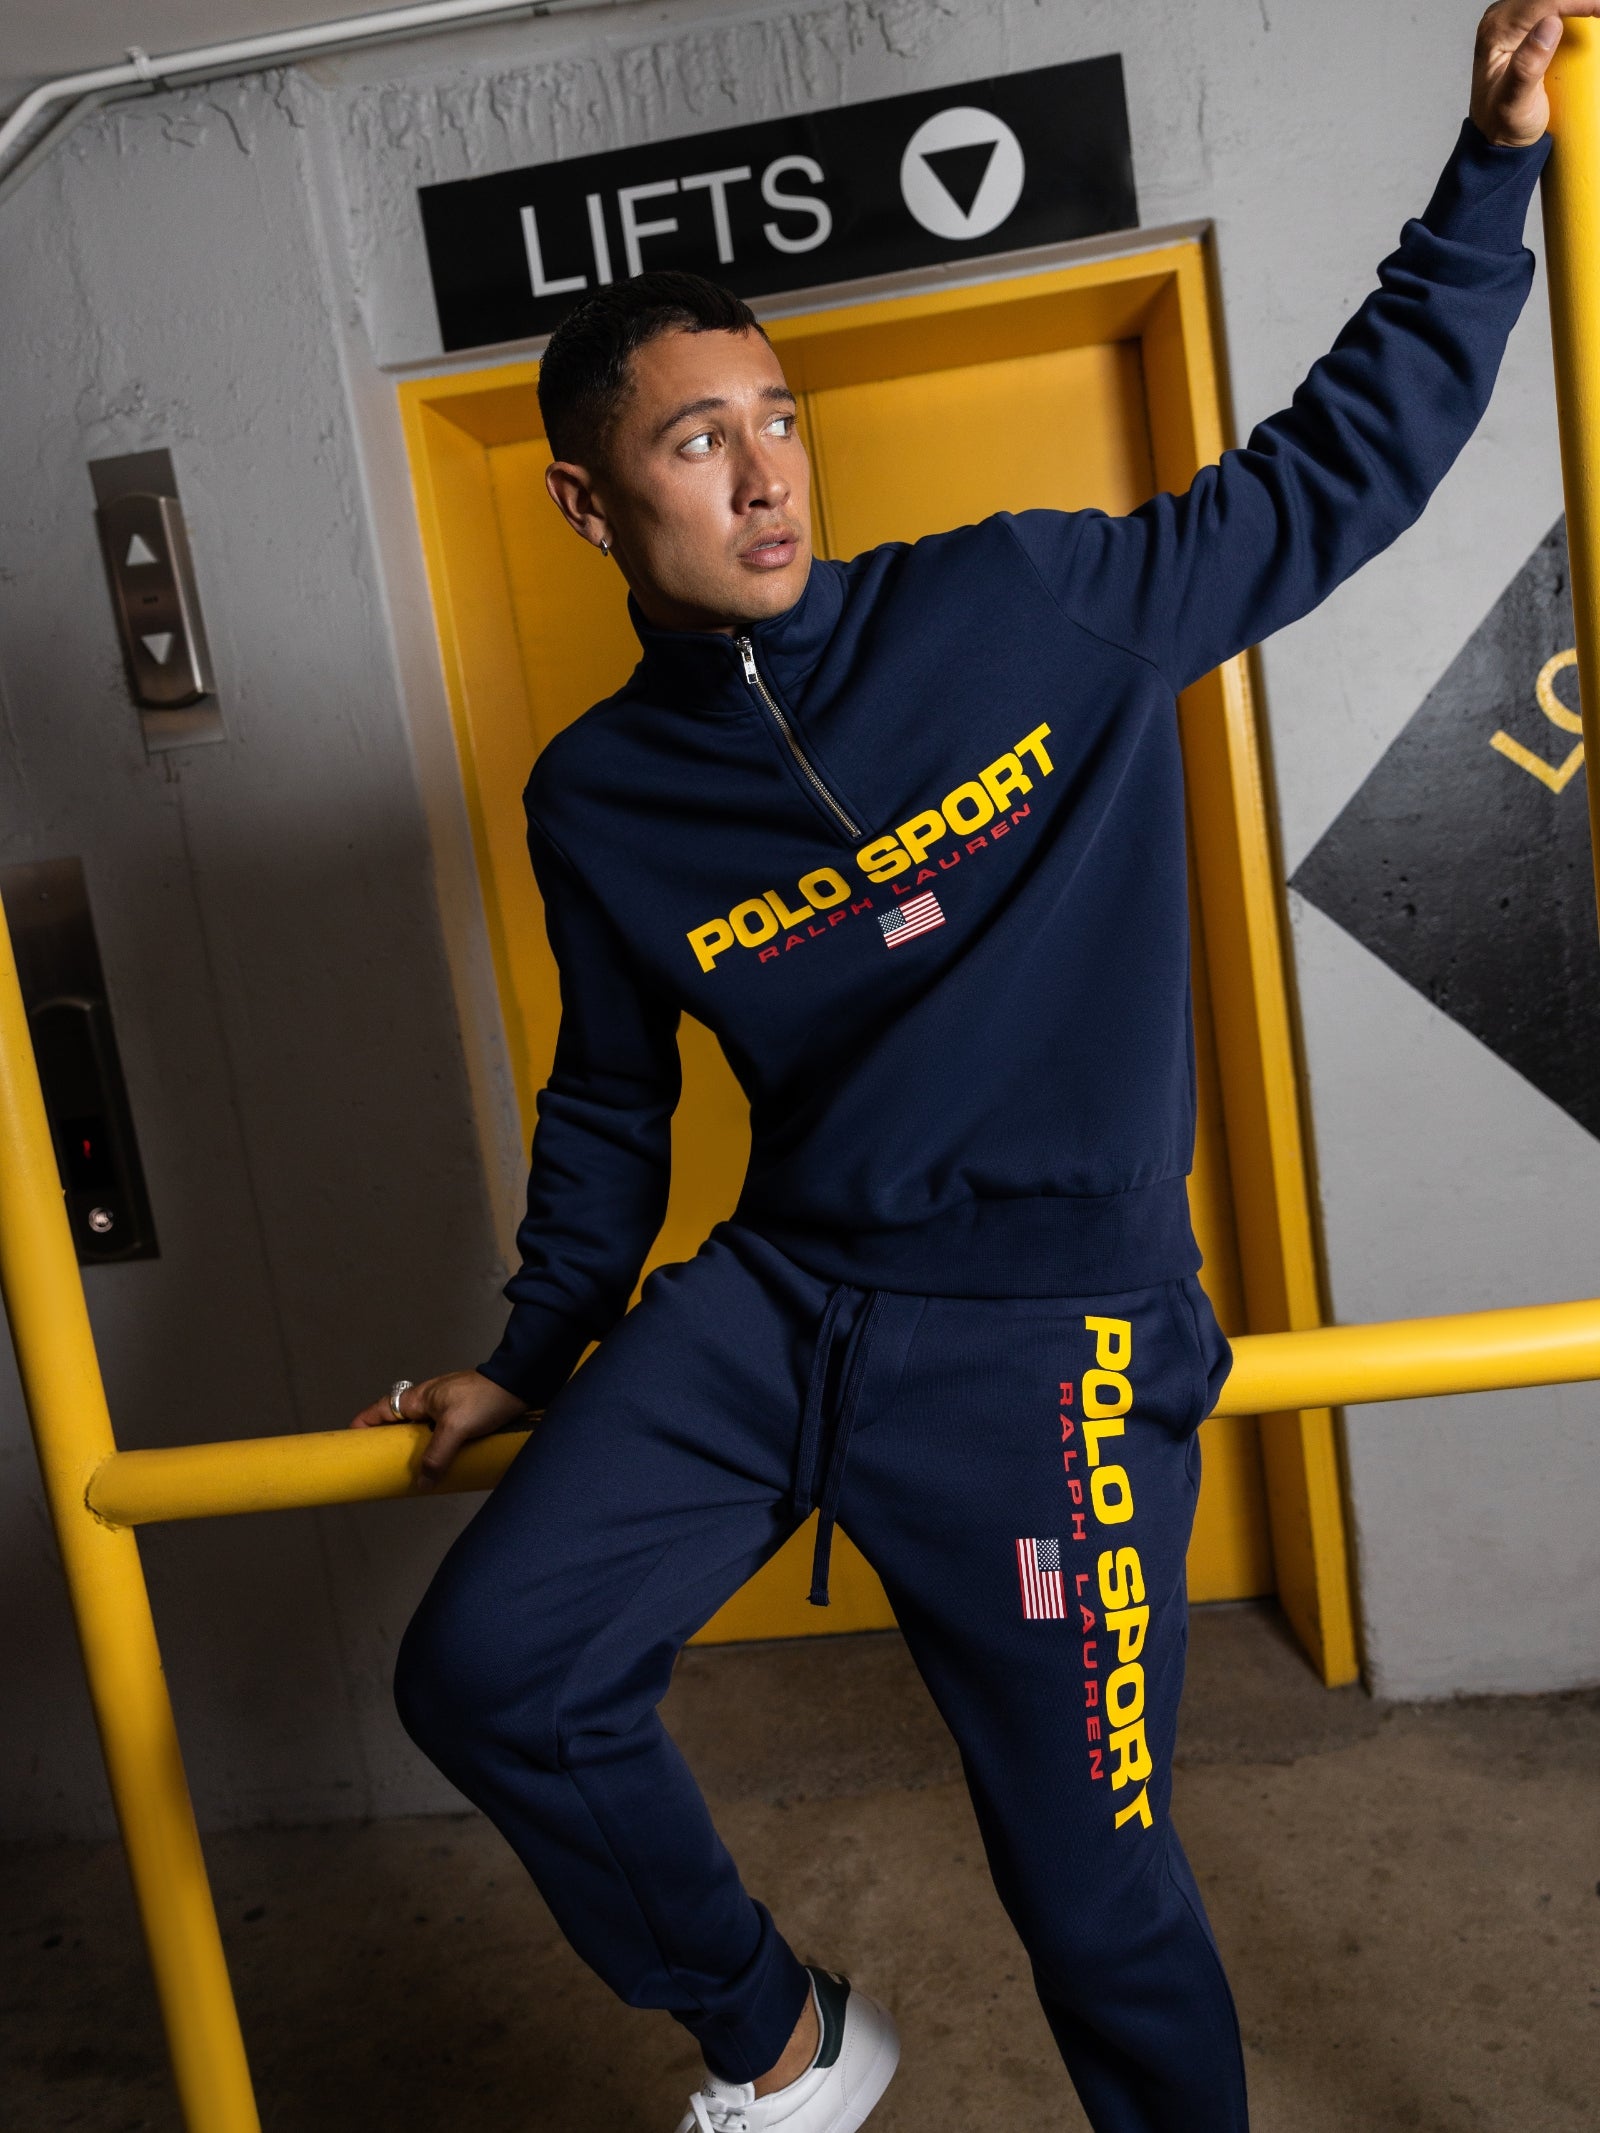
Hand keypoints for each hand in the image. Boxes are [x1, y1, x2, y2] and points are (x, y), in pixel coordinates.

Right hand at [349, 1369, 530, 1487]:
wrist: (520, 1383)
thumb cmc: (485, 1398)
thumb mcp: (456, 1428)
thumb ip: (437, 1455)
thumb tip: (422, 1482)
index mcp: (419, 1398)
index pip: (380, 1411)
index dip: (363, 1425)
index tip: (351, 1441)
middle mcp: (428, 1401)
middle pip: (399, 1424)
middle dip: (389, 1443)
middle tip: (382, 1465)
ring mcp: (445, 1407)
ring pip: (421, 1430)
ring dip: (415, 1448)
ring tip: (411, 1471)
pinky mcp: (463, 1415)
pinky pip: (440, 1434)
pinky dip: (436, 1448)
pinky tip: (441, 1464)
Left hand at [1472, 2, 1599, 147]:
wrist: (1499, 136)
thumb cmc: (1503, 123)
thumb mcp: (1513, 103)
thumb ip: (1527, 66)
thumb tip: (1550, 25)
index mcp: (1497, 30)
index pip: (1544, 0)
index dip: (1577, 0)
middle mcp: (1504, 18)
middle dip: (1580, 0)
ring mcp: (1517, 19)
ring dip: (1577, 4)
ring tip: (1597, 12)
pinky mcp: (1529, 24)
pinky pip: (1555, 5)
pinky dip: (1574, 8)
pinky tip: (1588, 13)